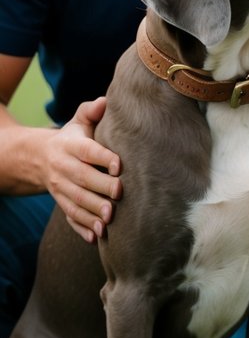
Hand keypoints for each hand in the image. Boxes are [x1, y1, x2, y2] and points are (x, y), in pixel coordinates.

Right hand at [44, 97, 121, 242]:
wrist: (40, 158)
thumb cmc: (72, 138)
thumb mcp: (78, 122)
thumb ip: (91, 111)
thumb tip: (106, 101)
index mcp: (69, 146)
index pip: (87, 151)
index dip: (102, 157)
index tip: (119, 165)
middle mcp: (63, 167)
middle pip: (82, 179)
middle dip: (100, 188)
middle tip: (120, 194)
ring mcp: (60, 188)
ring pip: (75, 201)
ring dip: (93, 212)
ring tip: (110, 219)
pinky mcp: (61, 203)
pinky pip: (70, 217)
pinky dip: (82, 228)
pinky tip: (95, 237)